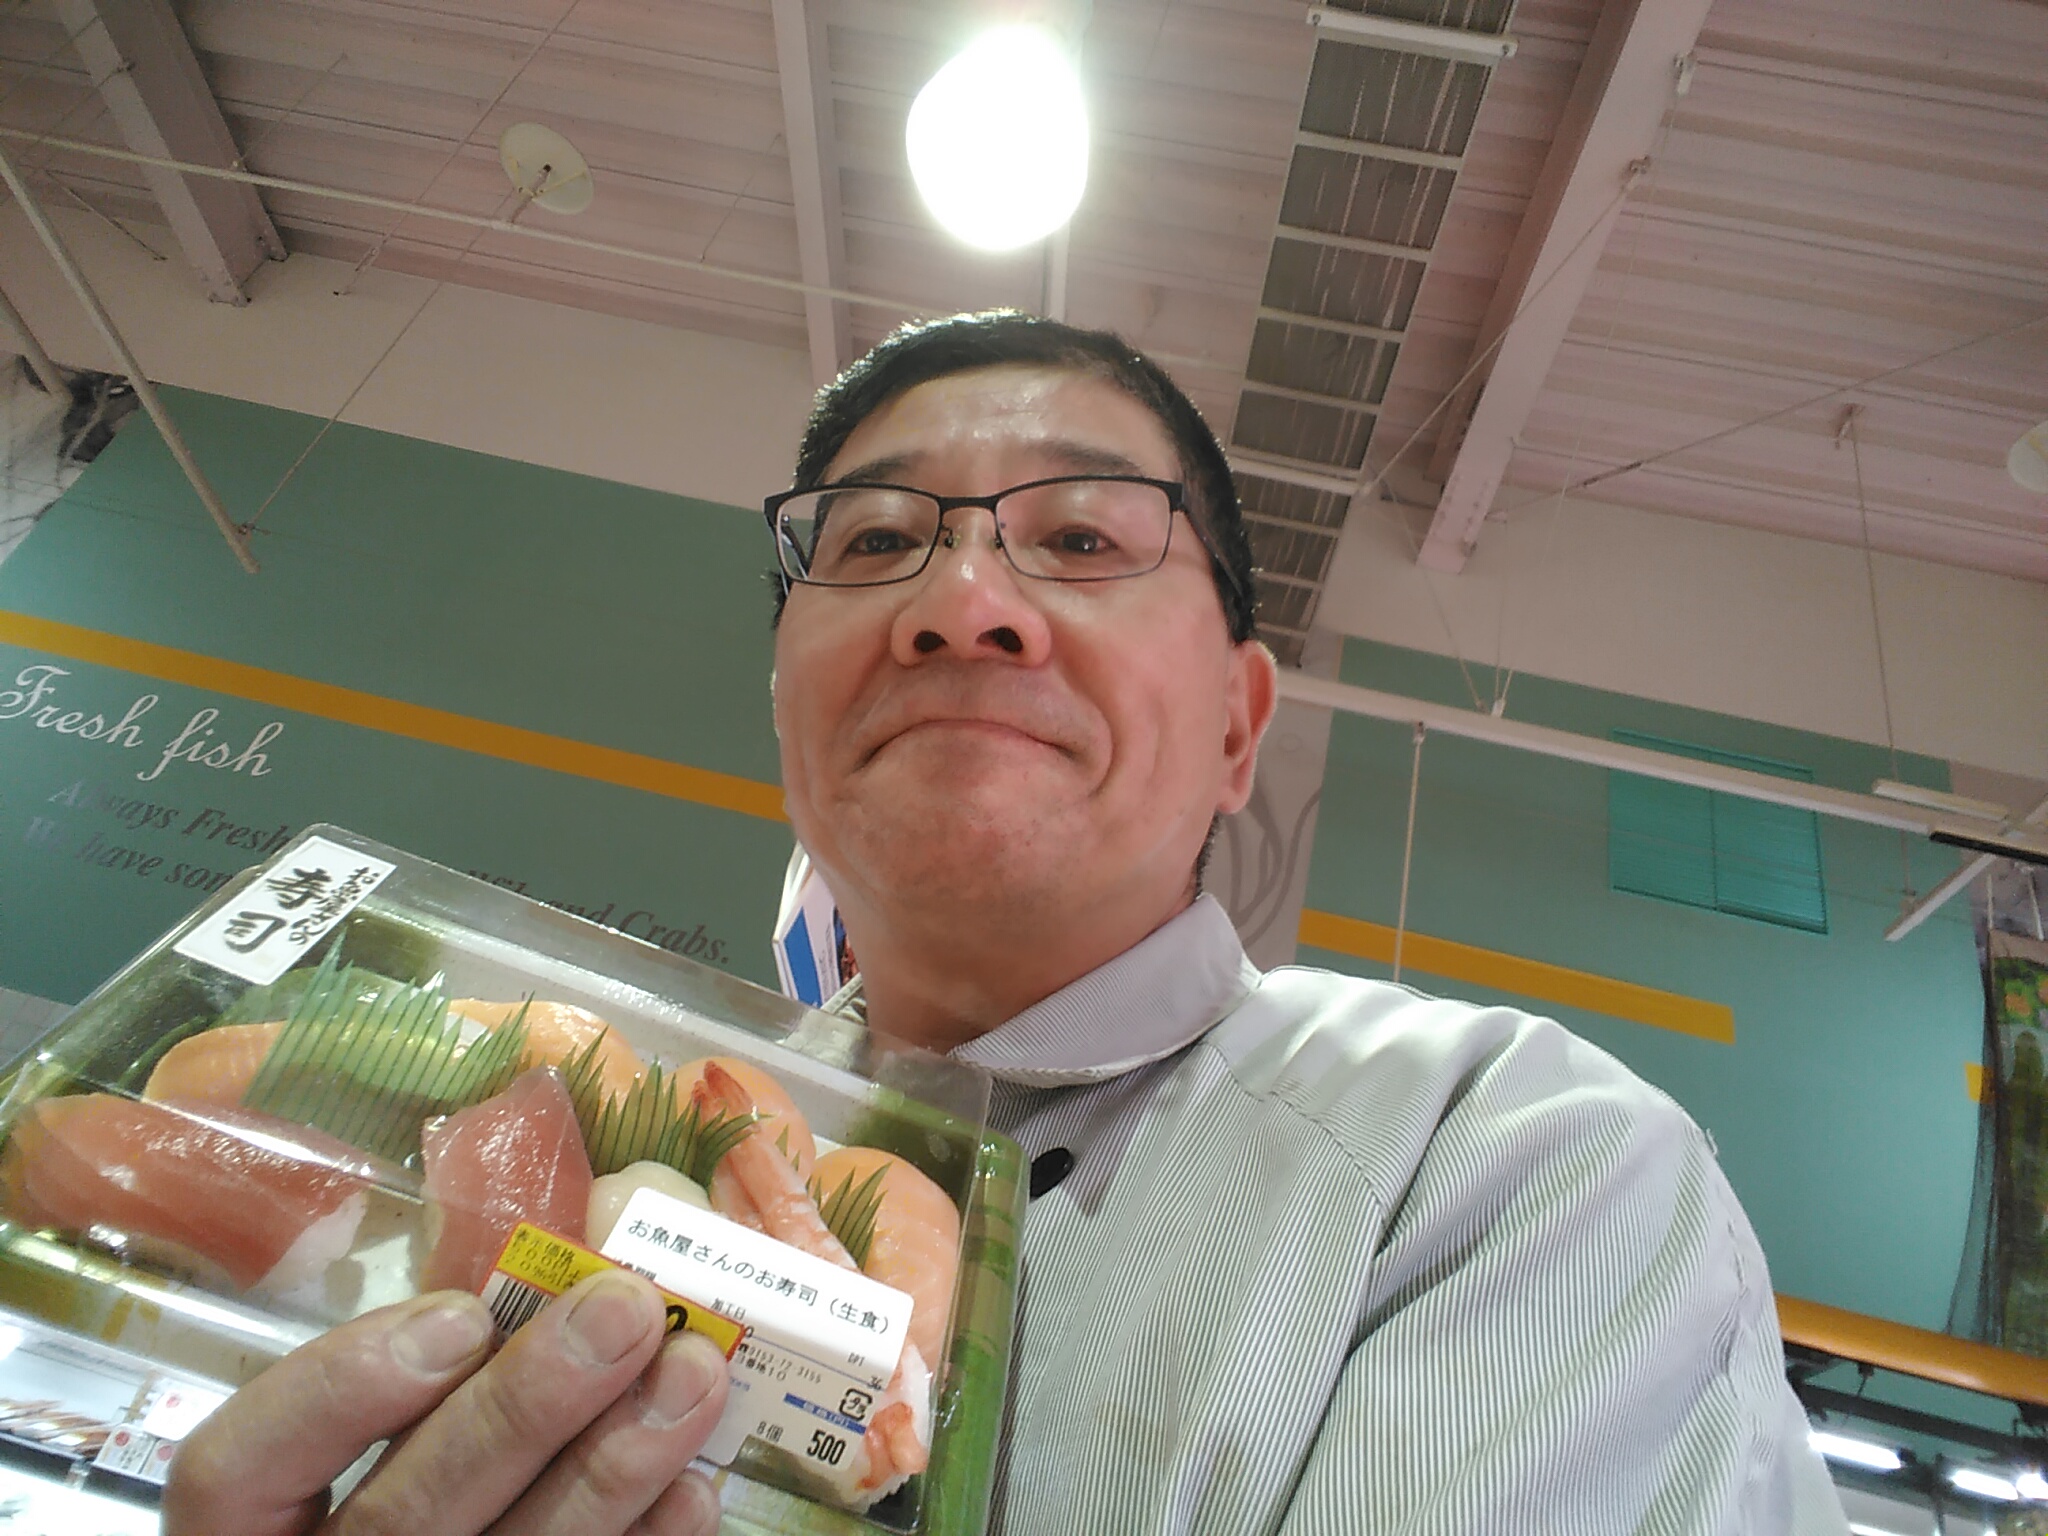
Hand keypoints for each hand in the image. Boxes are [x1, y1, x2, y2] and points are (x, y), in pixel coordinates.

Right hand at [164, 1270, 730, 1535]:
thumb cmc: (407, 1474)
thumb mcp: (376, 1417)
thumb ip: (434, 1352)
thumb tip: (587, 1247)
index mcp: (249, 1529)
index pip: (236, 1472)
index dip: (338, 1391)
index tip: (460, 1314)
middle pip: (400, 1517)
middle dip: (523, 1406)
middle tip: (624, 1309)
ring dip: (610, 1466)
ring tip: (692, 1372)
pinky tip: (692, 1487)